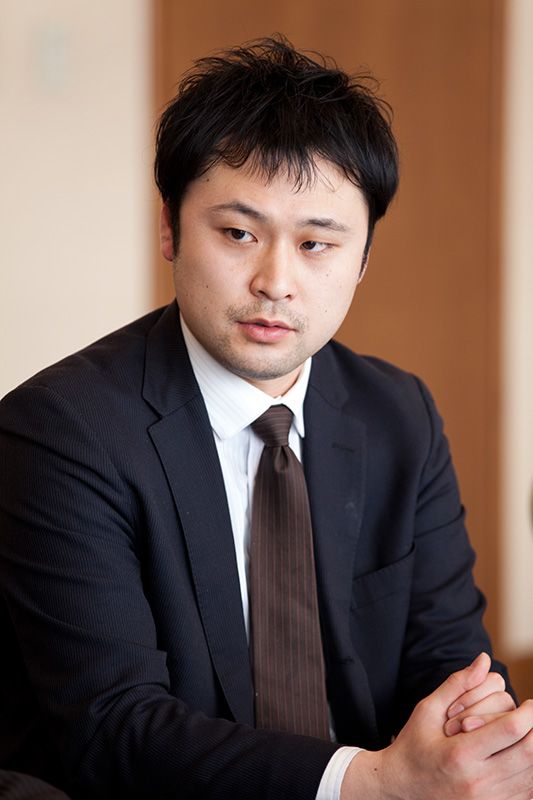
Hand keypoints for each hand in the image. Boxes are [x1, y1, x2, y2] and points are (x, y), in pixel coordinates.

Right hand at [341, 653, 532, 799]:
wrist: (401, 787)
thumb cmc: (413, 744)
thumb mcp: (427, 710)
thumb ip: (457, 684)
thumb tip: (484, 660)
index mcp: (460, 753)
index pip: (511, 729)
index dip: (528, 713)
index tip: (529, 704)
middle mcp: (477, 781)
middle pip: (528, 752)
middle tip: (531, 716)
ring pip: (530, 775)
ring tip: (526, 734)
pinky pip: (525, 793)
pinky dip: (528, 774)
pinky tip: (519, 757)